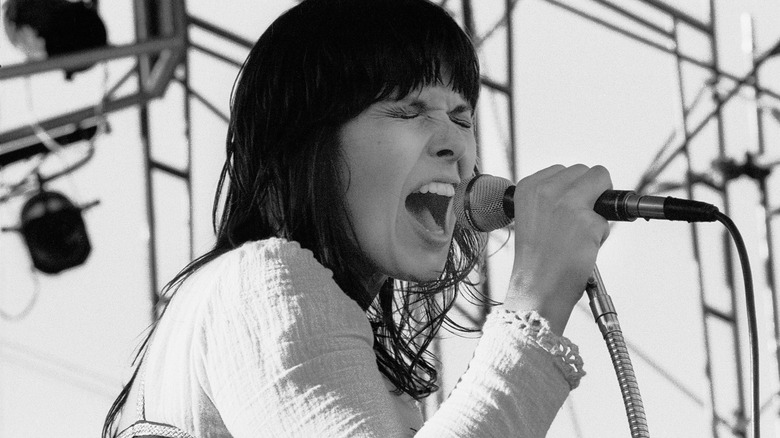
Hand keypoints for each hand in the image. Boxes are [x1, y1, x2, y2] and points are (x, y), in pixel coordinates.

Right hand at [503, 164, 611, 334]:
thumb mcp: (534, 216)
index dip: (572, 190)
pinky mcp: (588, 220)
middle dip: (588, 194)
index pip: (563, 170)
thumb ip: (553, 196)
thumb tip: (591, 184)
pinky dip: (602, 233)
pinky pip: (609, 217)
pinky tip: (584, 248)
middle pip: (585, 171)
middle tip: (575, 224)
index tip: (564, 212)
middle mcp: (545, 189)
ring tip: (579, 234)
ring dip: (599, 207)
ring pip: (602, 181)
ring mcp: (567, 203)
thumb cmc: (538, 258)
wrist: (537, 289)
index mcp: (527, 186)